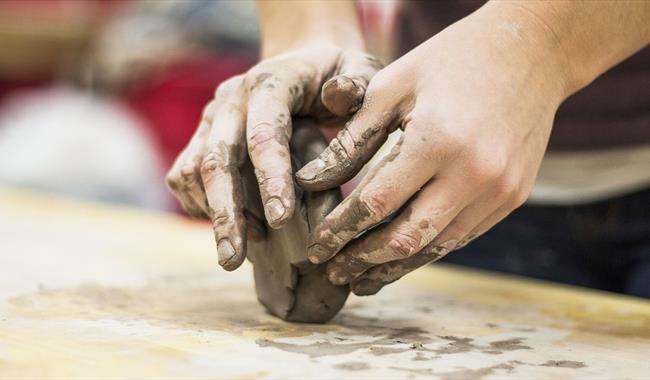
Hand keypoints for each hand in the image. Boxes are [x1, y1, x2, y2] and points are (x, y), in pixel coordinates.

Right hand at [165, 44, 381, 269]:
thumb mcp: (359, 68)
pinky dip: (200, 207)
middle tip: (232, 260)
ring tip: (240, 252)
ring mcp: (211, 119)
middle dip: (226, 213)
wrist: (301, 62)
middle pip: (216, 159)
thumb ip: (356, 83)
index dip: (271, 178)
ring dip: (213, 214)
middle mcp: (231, 100)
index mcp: (270, 83)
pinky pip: (185, 176)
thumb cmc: (337, 74)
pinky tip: (232, 228)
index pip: (264, 134)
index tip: (281, 222)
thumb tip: (337, 97)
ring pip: (193, 171)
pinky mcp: (200, 137)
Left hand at [296, 5, 570, 294]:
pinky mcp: (513, 197)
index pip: (375, 203)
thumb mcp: (392, 86)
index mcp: (436, 140)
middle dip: (362, 261)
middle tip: (333, 272)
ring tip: (362, 280)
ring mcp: (499, 190)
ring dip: (395, 267)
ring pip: (437, 247)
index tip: (315, 247)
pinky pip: (463, 235)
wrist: (532, 51)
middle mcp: (473, 174)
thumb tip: (310, 182)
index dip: (339, 231)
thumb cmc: (451, 61)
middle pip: (405, 238)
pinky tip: (403, 256)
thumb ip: (352, 139)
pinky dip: (428, 249)